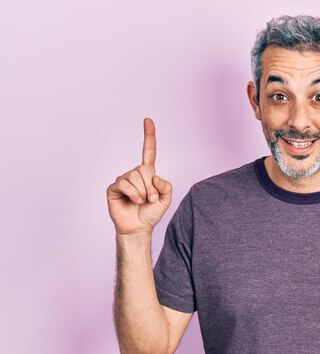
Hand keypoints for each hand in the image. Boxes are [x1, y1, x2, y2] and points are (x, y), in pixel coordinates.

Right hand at [106, 118, 172, 235]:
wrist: (139, 228)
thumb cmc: (151, 213)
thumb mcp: (166, 200)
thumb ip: (166, 186)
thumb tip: (155, 176)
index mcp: (147, 174)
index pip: (148, 151)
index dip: (149, 136)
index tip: (148, 120)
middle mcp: (134, 174)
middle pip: (144, 169)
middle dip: (150, 187)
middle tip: (151, 199)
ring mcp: (123, 180)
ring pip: (135, 177)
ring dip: (143, 192)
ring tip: (141, 201)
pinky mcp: (114, 187)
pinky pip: (125, 184)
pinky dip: (133, 194)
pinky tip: (133, 201)